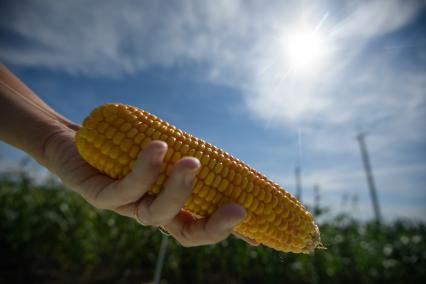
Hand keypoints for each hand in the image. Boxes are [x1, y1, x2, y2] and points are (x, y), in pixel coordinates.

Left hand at [43, 125, 258, 246]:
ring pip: (156, 213)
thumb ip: (185, 157)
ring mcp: (126, 208)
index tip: (260, 235)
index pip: (202, 226)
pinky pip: (125, 190)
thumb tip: (218, 158)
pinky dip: (145, 170)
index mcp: (168, 204)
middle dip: (214, 226)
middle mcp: (150, 211)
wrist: (76, 140)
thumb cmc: (125, 144)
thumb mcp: (163, 149)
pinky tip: (158, 147)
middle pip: (184, 233)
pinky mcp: (100, 196)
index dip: (228, 232)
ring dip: (179, 189)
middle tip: (240, 208)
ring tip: (192, 162)